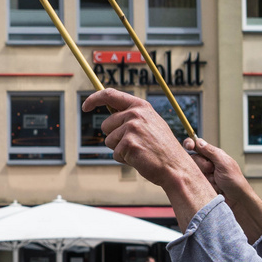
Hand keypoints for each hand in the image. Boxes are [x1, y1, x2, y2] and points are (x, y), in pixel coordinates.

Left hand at [83, 90, 213, 213]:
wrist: (176, 167)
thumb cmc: (162, 148)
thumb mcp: (150, 124)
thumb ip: (132, 117)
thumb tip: (111, 114)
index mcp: (141, 106)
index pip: (110, 94)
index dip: (94, 99)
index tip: (85, 106)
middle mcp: (136, 114)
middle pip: (106, 125)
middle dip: (114, 137)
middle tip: (135, 144)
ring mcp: (132, 128)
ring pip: (108, 141)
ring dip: (120, 150)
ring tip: (139, 151)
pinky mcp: (128, 144)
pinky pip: (115, 153)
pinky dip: (124, 159)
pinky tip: (139, 158)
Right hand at [183, 135, 261, 241]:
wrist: (237, 201)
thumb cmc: (235, 182)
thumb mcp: (224, 163)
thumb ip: (211, 151)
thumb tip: (198, 141)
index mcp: (214, 156)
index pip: (198, 146)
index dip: (190, 144)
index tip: (188, 146)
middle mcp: (207, 164)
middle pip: (193, 158)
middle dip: (201, 164)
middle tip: (211, 169)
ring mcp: (204, 175)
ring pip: (193, 170)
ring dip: (204, 176)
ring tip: (215, 181)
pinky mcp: (201, 184)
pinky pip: (194, 182)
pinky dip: (202, 184)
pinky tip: (212, 187)